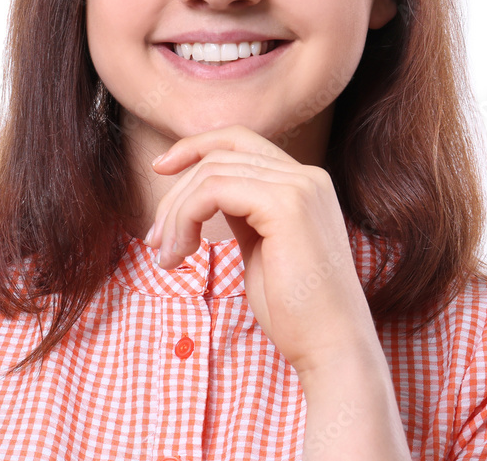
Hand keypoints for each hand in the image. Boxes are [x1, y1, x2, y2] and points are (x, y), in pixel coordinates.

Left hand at [144, 124, 379, 377]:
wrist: (332, 347)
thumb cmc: (295, 310)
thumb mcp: (262, 247)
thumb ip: (242, 212)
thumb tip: (204, 194)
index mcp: (304, 182)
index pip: (239, 140)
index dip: (195, 147)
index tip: (160, 169)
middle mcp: (306, 176)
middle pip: (219, 154)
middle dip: (176, 193)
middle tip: (155, 239)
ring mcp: (299, 186)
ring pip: (211, 172)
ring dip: (175, 213)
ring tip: (167, 256)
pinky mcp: (286, 205)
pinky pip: (213, 191)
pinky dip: (185, 218)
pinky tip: (181, 253)